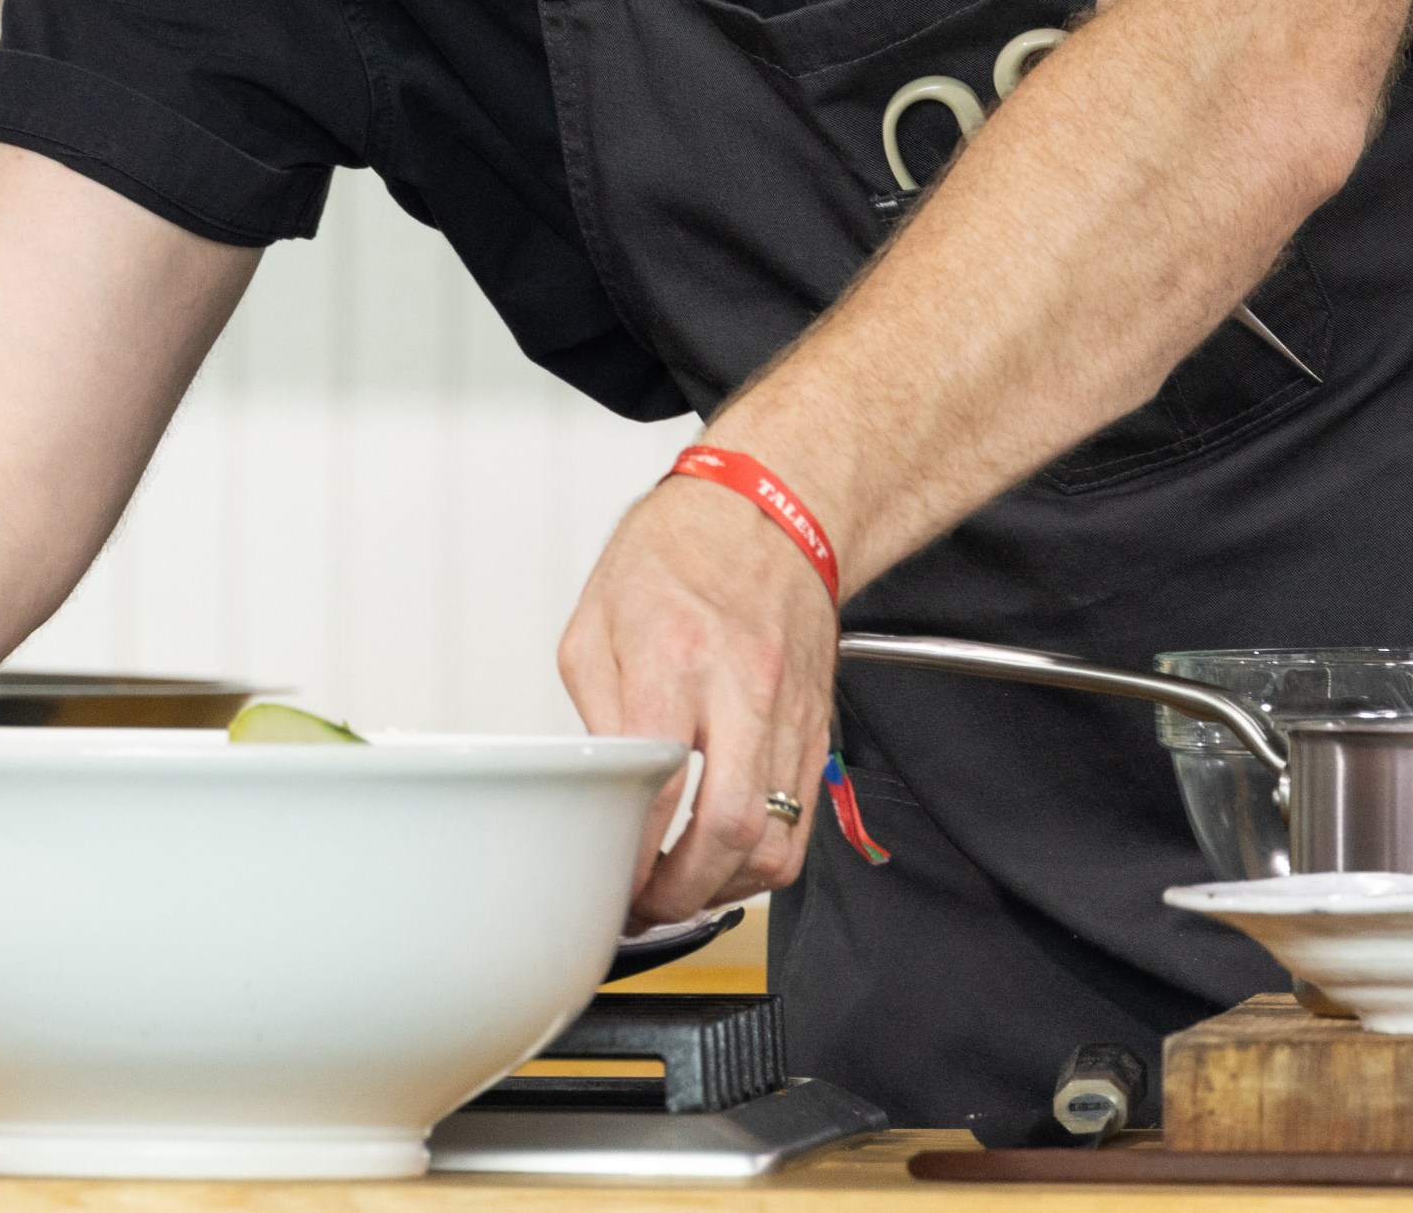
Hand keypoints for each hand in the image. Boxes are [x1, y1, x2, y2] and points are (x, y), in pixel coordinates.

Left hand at [558, 471, 839, 923]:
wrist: (772, 505)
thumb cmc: (683, 548)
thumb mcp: (598, 614)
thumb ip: (594, 709)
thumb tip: (599, 786)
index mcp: (675, 657)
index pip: (659, 788)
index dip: (630, 855)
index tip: (608, 878)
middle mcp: (742, 689)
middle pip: (729, 832)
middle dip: (681, 894)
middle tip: (645, 906)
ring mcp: (790, 713)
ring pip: (776, 843)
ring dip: (725, 889)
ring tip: (684, 891)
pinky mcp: (818, 727)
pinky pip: (803, 823)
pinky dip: (765, 861)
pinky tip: (726, 860)